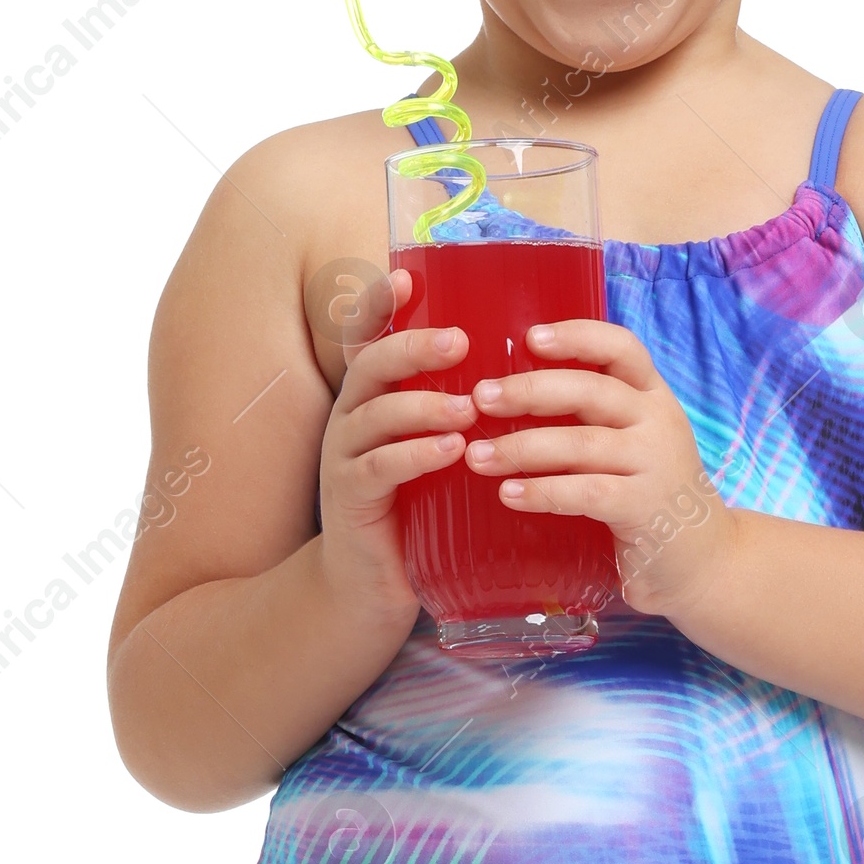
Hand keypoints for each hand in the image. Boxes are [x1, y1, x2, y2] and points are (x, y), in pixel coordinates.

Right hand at [317, 262, 473, 614]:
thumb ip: (456, 412)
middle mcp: (351, 417)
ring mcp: (343, 457)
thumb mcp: (434, 451)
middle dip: (414, 348)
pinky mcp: (350, 498)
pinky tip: (450, 452)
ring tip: (468, 407)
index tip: (406, 277)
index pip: (368, 339)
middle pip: (371, 365)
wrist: (372, 586)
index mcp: (372, 398)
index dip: (379, 305)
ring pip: (375, 414)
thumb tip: (520, 369)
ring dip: (423, 405)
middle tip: (459, 342)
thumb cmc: (416, 511)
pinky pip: (377, 467)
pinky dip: (415, 455)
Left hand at [465, 318, 735, 618]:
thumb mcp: (632, 443)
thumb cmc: (648, 494)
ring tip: (478, 456)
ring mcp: (655, 465)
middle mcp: (659, 422)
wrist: (704, 560)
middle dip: (529, 392)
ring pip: (580, 444)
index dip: (577, 336)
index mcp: (653, 397)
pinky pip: (584, 492)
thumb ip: (593, 418)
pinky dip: (542, 492)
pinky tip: (509, 494)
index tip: (530, 337)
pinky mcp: (644, 508)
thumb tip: (511, 394)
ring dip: (522, 448)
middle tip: (481, 399)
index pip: (621, 348)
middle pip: (590, 391)